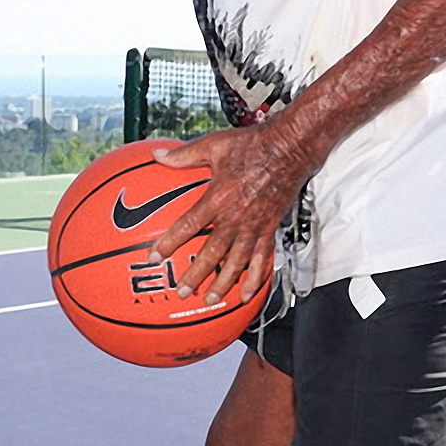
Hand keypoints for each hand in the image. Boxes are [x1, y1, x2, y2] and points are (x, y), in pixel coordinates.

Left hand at [144, 124, 309, 301]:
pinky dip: (254, 278)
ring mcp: (254, 226)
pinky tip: (246, 294)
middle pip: (212, 252)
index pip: (189, 225)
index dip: (170, 242)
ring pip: (237, 262)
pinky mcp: (270, 229)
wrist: (290, 148)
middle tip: (182, 291)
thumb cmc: (252, 145)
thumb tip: (156, 156)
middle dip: (196, 274)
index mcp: (219, 197)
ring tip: (209, 300)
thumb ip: (183, 155)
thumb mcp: (214, 145)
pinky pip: (262, 259)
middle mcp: (236, 216)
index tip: (154, 256)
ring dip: (223, 283)